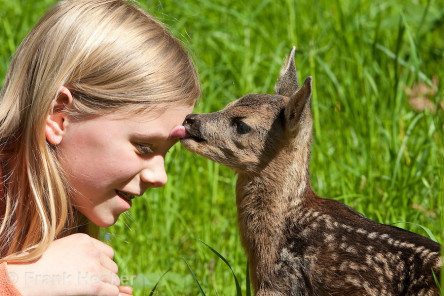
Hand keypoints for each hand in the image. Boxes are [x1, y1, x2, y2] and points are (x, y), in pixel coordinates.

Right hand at [7, 233, 131, 295]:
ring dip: (106, 286)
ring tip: (90, 290)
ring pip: (114, 279)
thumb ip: (79, 251)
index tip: (93, 272)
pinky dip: (108, 295)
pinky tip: (97, 295)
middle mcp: (92, 251)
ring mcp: (94, 267)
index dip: (102, 264)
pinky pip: (112, 291)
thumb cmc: (38, 265)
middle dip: (105, 275)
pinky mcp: (94, 284)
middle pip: (112, 266)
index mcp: (85, 240)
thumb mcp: (62, 248)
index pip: (108, 252)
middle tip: (90, 283)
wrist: (26, 277)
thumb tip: (89, 263)